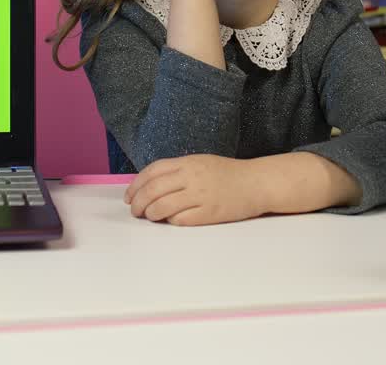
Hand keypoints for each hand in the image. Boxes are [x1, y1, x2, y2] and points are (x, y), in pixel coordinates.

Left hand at [123, 154, 264, 225]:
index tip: (129, 196)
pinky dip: (171, 221)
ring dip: (151, 214)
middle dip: (138, 202)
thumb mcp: (200, 163)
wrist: (257, 183)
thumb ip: (177, 171)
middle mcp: (192, 177)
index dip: (135, 185)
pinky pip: (181, 220)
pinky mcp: (210, 213)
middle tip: (134, 211)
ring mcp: (201, 195)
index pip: (152, 172)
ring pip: (163, 206)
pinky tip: (170, 221)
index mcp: (187, 162)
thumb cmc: (228, 174)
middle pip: (153, 190)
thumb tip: (150, 186)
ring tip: (150, 217)